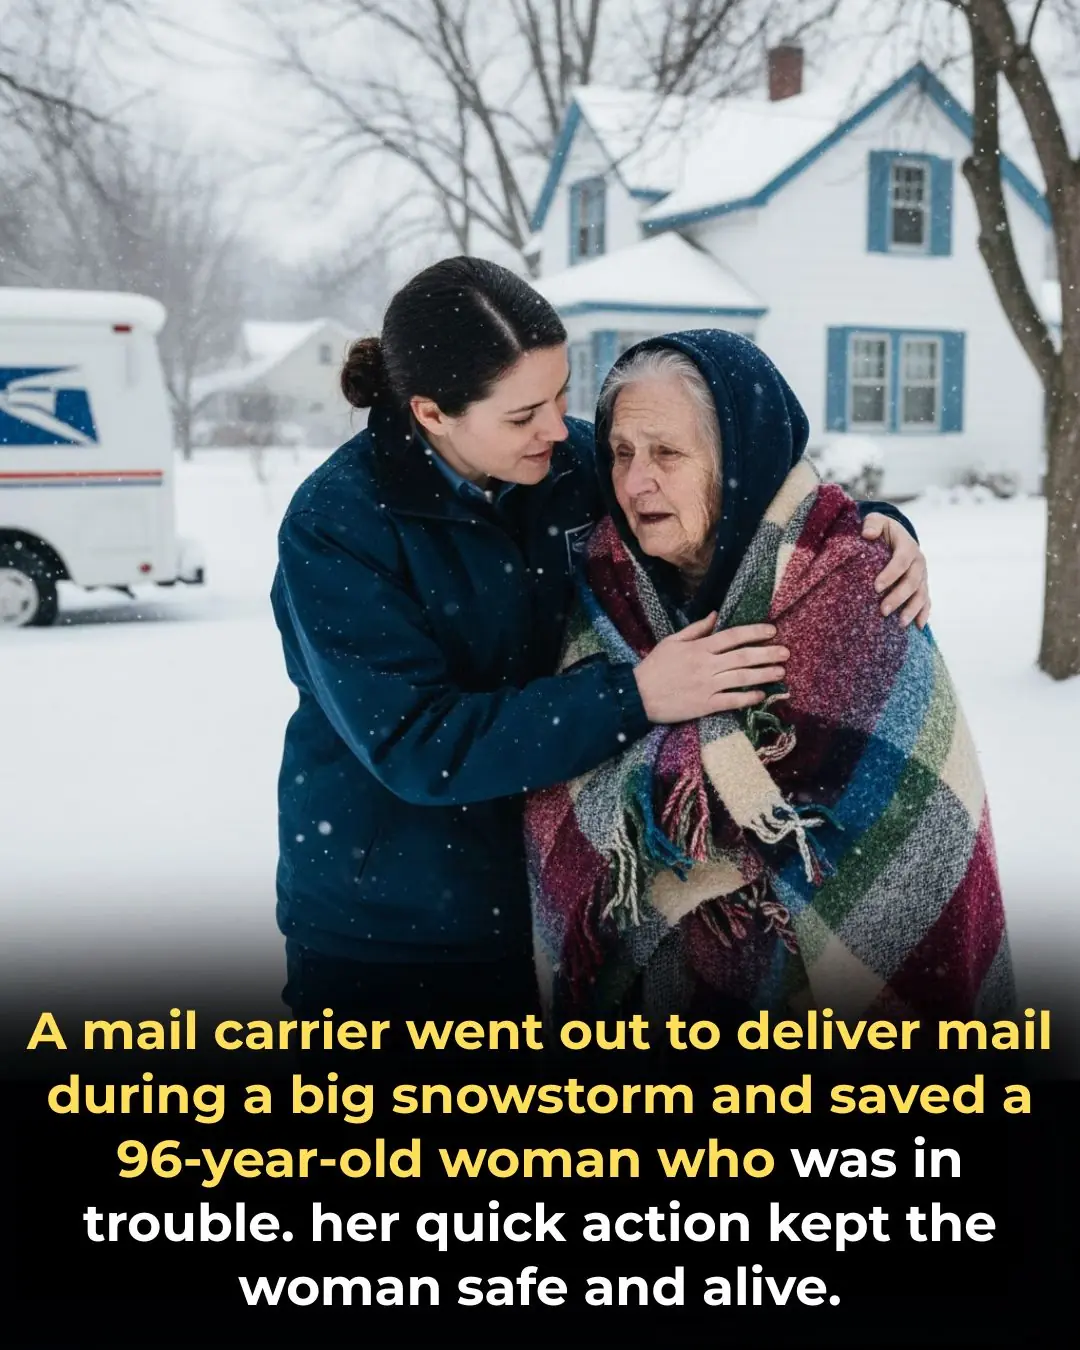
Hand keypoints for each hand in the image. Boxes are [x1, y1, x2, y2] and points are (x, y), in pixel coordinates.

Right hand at [634, 612, 788, 722]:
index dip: (754, 632)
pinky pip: (731, 701)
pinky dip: (747, 698)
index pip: (732, 636)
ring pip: (741, 678)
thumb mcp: (672, 641)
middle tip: (786, 652)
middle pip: (743, 656)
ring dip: (763, 674)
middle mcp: (707, 665)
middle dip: (767, 653)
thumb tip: (716, 615)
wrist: (638, 696)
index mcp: (699, 647)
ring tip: (781, 672)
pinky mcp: (705, 705)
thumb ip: (696, 629)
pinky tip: (761, 695)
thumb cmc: (654, 666)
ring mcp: (707, 686)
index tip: (772, 630)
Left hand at [862, 513, 930, 628]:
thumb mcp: (876, 521)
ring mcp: (922, 576)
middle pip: (912, 581)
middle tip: (883, 611)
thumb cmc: (882, 531)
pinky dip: (923, 614)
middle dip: (898, 597)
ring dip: (912, 610)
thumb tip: (867, 534)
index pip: (901, 561)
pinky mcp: (922, 586)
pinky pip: (926, 602)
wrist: (896, 536)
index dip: (890, 574)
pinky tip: (917, 627)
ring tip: (899, 624)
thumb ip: (872, 524)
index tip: (876, 587)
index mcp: (907, 546)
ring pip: (921, 594)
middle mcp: (918, 562)